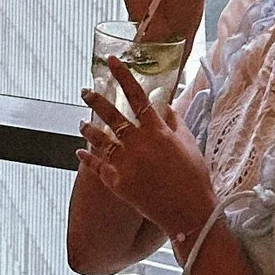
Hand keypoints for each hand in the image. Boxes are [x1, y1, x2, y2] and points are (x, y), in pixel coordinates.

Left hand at [79, 55, 213, 242]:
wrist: (190, 212)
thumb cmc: (194, 176)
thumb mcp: (189, 143)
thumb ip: (176, 122)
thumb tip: (166, 106)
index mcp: (157, 132)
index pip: (137, 96)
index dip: (123, 77)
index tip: (111, 62)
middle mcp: (139, 145)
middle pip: (112, 116)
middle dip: (96, 100)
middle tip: (85, 91)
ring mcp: (126, 165)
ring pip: (100, 141)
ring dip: (88, 130)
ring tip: (81, 123)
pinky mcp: (119, 185)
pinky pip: (98, 168)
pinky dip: (87, 159)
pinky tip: (79, 153)